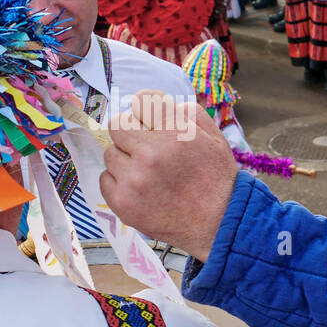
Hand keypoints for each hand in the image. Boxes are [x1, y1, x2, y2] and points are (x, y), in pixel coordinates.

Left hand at [100, 91, 238, 261]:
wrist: (220, 225)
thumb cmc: (218, 180)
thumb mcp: (215, 138)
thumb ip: (187, 113)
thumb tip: (158, 103)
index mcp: (176, 133)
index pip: (141, 101)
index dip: (146, 112)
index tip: (151, 124)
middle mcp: (152, 154)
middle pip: (117, 125)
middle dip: (132, 135)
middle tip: (147, 150)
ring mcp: (134, 180)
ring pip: (110, 154)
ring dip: (126, 161)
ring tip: (148, 175)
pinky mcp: (123, 203)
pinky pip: (105, 179)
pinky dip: (120, 183)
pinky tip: (142, 190)